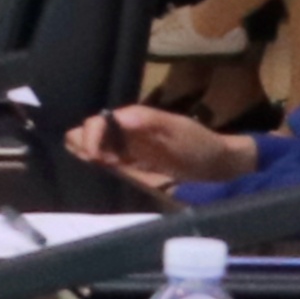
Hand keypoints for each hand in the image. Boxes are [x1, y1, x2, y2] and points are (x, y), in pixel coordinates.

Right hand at [64, 106, 258, 187]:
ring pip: (88, 150)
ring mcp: (125, 150)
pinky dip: (96, 172)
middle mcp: (123, 132)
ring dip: (85, 161)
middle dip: (82, 148)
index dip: (90, 137)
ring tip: (99, 175)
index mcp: (131, 119)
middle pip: (84, 133)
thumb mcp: (177, 130)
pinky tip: (105, 182)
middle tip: (97, 168)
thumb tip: (117, 116)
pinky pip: (103, 167)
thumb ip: (148, 122)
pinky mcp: (129, 167)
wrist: (217, 164)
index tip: (95, 159)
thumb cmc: (199, 144)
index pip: (96, 122)